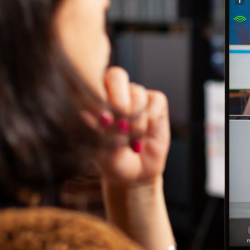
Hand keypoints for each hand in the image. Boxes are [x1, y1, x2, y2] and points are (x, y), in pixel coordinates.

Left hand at [92, 67, 169, 187]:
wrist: (135, 174)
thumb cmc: (112, 160)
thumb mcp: (102, 150)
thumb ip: (104, 132)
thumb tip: (109, 116)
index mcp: (94, 98)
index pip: (92, 82)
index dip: (99, 100)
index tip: (103, 123)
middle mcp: (115, 92)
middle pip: (117, 75)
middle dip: (119, 100)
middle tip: (121, 125)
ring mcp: (136, 96)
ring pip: (137, 94)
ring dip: (135, 120)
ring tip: (131, 138)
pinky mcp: (156, 102)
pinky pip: (155, 101)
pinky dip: (150, 120)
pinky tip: (143, 134)